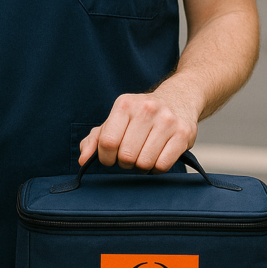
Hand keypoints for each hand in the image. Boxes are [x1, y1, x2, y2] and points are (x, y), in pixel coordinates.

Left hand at [79, 89, 199, 172]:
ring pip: (145, 163)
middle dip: (125, 163)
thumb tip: (83, 160)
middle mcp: (146, 109)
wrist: (178, 98)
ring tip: (144, 156)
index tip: (111, 157)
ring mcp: (167, 120)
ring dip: (141, 167)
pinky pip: (163, 165)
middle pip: (126, 156)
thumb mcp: (115, 120)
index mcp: (125, 104)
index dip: (106, 157)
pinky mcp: (183, 133)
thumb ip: (95, 139)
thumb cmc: (140, 115)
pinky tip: (157, 158)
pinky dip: (157, 169)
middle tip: (130, 156)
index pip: (107, 142)